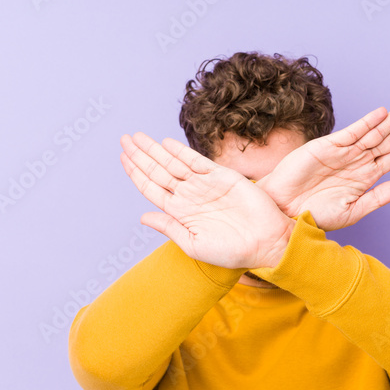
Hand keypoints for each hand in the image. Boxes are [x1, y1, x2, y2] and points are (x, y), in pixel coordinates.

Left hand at [120, 133, 293, 268]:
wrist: (266, 244)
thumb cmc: (233, 252)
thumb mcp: (194, 244)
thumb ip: (169, 228)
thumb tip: (142, 216)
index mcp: (181, 213)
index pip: (152, 188)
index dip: (136, 173)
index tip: (123, 158)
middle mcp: (190, 196)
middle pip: (159, 171)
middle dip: (141, 155)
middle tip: (124, 139)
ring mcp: (206, 185)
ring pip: (174, 163)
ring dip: (155, 150)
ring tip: (137, 137)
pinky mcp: (223, 177)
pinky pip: (198, 161)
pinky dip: (181, 152)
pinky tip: (166, 144)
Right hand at [255, 95, 389, 230]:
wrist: (283, 211)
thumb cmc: (314, 214)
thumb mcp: (351, 211)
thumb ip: (377, 198)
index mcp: (367, 177)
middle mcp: (358, 161)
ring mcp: (344, 152)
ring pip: (375, 131)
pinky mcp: (327, 146)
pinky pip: (352, 133)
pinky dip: (367, 123)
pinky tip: (382, 113)